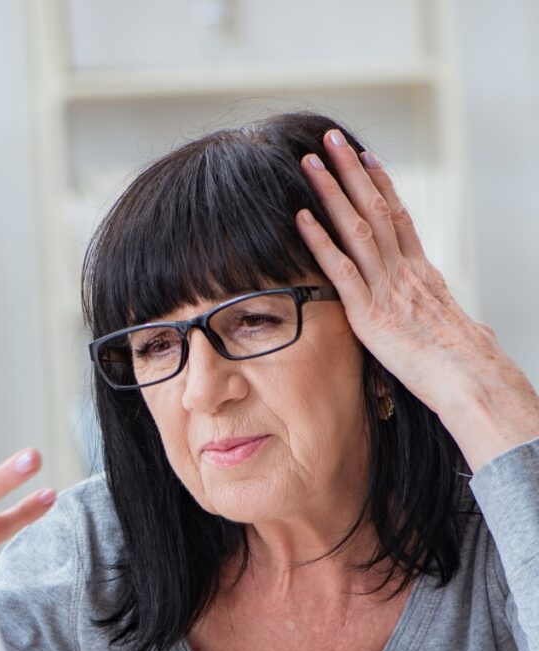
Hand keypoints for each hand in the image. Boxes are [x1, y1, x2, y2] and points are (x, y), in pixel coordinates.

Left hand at [296, 128, 538, 470]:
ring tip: (310, 163)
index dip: (380, 185)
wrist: (474, 383)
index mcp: (425, 274)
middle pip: (376, 210)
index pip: (400, 218)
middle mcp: (406, 272)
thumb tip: (474, 330)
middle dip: (351, 173)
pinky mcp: (370, 314)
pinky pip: (340, 269)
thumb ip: (455, 323)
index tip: (365, 158)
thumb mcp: (463, 335)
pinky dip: (319, 242)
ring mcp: (388, 289)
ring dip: (330, 193)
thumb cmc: (472, 368)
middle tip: (330, 141)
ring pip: (356, 228)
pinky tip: (301, 218)